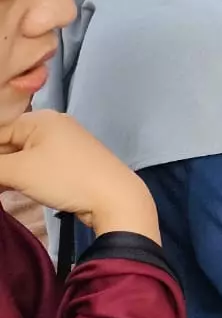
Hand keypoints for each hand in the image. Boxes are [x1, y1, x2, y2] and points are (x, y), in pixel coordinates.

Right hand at [0, 112, 160, 241]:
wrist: (114, 198)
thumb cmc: (66, 178)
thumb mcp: (19, 171)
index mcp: (40, 119)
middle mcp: (52, 126)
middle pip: (8, 143)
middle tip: (0, 184)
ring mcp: (63, 144)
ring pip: (21, 156)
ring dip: (6, 173)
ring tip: (3, 188)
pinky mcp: (69, 162)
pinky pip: (36, 165)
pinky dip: (21, 177)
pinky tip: (10, 190)